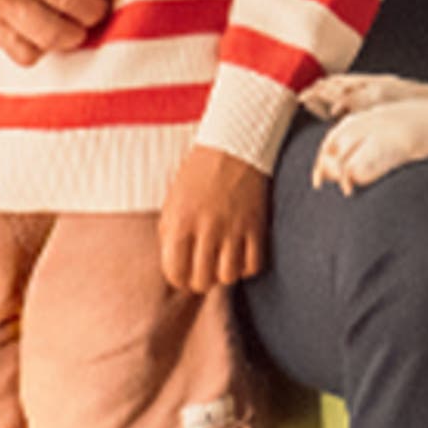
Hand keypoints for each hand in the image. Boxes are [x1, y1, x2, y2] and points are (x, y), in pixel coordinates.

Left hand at [160, 146, 270, 292]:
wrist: (234, 146)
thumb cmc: (198, 173)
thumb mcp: (173, 201)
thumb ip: (170, 233)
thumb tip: (175, 264)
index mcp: (181, 221)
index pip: (175, 272)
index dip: (178, 279)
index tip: (183, 274)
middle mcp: (207, 229)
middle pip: (202, 281)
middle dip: (200, 281)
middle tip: (203, 270)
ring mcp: (234, 229)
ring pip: (229, 277)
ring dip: (224, 274)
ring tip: (222, 262)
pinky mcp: (257, 226)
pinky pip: (253, 264)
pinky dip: (246, 266)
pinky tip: (240, 255)